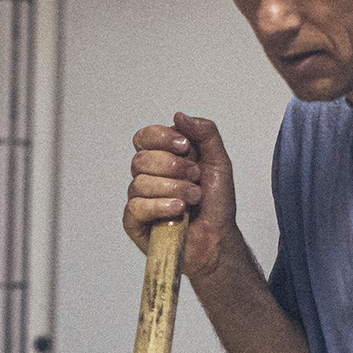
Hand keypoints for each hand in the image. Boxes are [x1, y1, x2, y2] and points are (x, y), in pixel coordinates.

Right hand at [123, 111, 238, 280]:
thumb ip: (204, 132)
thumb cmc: (217, 203)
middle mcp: (147, 176)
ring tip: (193, 199)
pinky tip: (178, 212)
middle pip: (141, 159)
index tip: (185, 147)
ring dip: (174, 189)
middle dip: (174, 167)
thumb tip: (178, 115)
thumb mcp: (219, 161)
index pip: (145, 137)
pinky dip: (160, 207)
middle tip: (195, 178)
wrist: (218, 237)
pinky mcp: (133, 221)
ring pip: (140, 183)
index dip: (161, 138)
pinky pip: (136, 206)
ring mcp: (139, 199)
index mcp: (162, 157)